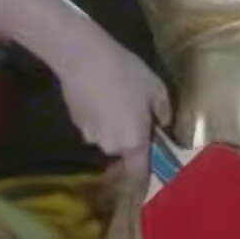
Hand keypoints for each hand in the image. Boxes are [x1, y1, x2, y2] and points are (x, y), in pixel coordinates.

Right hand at [56, 48, 171, 177]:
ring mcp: (89, 135)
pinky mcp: (75, 122)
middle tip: (137, 114)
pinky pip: (93, 125)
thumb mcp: (156, 88)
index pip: (140, 173)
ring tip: (115, 99)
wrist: (83, 58)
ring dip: (113, 126)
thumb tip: (164, 124)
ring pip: (107, 137)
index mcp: (133, 143)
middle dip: (131, 138)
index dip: (146, 178)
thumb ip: (164, 111)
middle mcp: (110, 146)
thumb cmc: (126, 74)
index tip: (150, 180)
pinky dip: (98, 116)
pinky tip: (99, 94)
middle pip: (124, 150)